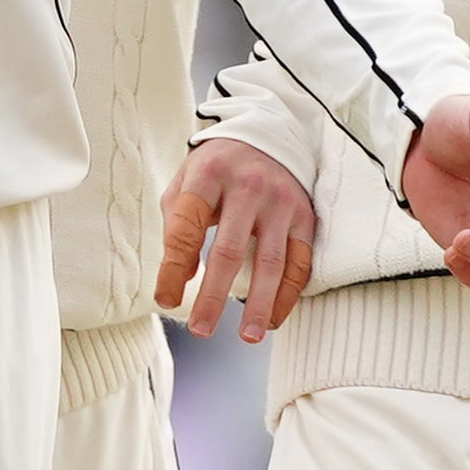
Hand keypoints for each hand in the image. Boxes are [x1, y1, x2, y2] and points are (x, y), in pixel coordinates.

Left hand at [155, 137, 317, 341]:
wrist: (269, 132)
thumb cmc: (217, 167)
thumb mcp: (186, 181)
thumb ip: (178, 224)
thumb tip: (185, 276)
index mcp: (208, 175)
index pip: (186, 228)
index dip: (172, 268)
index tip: (165, 300)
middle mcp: (247, 187)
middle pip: (229, 251)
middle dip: (213, 296)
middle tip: (200, 330)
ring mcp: (281, 201)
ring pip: (270, 262)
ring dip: (259, 304)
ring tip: (247, 336)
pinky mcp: (304, 215)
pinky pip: (299, 262)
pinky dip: (287, 295)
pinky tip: (273, 319)